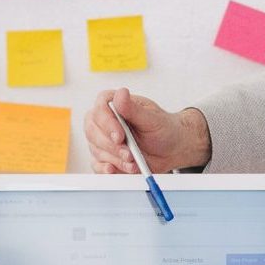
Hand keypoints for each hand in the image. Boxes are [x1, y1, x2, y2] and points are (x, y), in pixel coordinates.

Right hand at [83, 86, 211, 173]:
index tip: (120, 136)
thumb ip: (134, 109)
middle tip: (129, 154)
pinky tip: (114, 170)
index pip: (100, 108)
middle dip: (112, 146)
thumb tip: (121, 93)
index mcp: (115, 105)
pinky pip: (97, 165)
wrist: (171, 149)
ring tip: (133, 163)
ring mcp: (102, 139)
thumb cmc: (163, 129)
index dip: (107, 123)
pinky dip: (106, 169)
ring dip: (115, 159)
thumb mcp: (152, 119)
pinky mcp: (105, 157)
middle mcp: (105, 121)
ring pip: (96, 149)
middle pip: (93, 131)